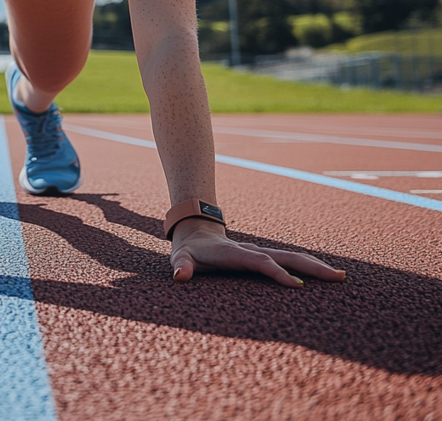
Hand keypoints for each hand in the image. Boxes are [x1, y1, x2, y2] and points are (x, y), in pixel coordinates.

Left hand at [170, 218, 345, 287]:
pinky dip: (308, 265)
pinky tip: (326, 274)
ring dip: (315, 265)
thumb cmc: (189, 251)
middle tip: (336, 277)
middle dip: (310, 267)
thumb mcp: (181, 258)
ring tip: (340, 276)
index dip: (277, 272)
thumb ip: (181, 267)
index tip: (297, 286)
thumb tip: (180, 276)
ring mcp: (260, 252)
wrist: (195, 232)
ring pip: (291, 256)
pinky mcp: (265, 256)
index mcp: (234, 254)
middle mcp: (251, 250)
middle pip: (285, 256)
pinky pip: (290, 260)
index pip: (260, 262)